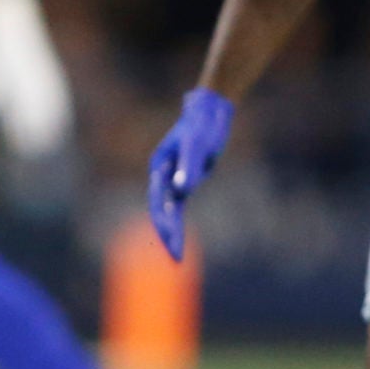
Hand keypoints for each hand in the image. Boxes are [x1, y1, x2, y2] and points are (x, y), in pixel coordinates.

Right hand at [146, 88, 233, 261]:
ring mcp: (173, 176)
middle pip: (161, 209)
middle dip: (168, 233)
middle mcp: (163, 174)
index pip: (159, 202)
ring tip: (176, 253)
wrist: (209, 110)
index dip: (166, 225)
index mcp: (160, 167)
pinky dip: (177, 220)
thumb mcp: (198, 144)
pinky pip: (178, 203)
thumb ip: (189, 166)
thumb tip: (182, 190)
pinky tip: (179, 235)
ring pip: (168, 209)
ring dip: (172, 229)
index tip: (173, 245)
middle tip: (176, 258)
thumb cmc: (203, 125)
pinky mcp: (186, 177)